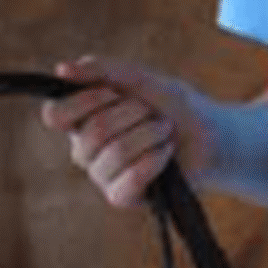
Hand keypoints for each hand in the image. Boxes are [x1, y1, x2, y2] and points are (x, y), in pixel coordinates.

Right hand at [41, 55, 214, 209]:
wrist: (212, 136)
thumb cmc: (173, 105)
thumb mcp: (140, 79)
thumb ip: (102, 70)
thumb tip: (62, 69)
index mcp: (82, 119)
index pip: (55, 114)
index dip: (84, 101)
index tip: (114, 92)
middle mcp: (85, 149)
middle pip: (91, 133)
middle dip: (132, 114)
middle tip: (152, 112)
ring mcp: (102, 175)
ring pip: (114, 154)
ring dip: (149, 135)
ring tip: (165, 131)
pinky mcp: (122, 197)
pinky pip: (129, 181)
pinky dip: (154, 160)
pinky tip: (166, 154)